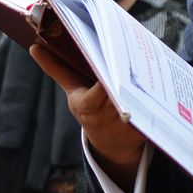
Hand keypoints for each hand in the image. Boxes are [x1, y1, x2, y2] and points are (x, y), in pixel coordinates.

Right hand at [29, 42, 145, 183]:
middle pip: (120, 90)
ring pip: (136, 98)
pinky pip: (150, 109)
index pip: (99, 87)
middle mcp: (104, 116)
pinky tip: (158, 82)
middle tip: (136, 56)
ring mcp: (124, 125)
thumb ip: (57, 69)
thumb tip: (34, 48)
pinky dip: (153, 96)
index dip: (107, 75)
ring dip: (142, 82)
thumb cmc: (90, 108)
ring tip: (149, 63)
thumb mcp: (73, 91)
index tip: (114, 58)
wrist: (111, 144)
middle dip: (126, 74)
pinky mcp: (143, 129)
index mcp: (86, 105)